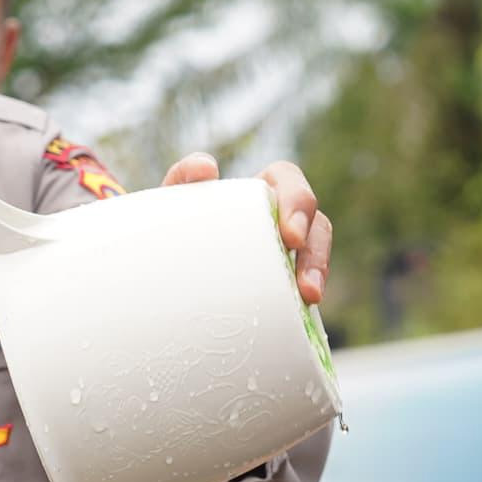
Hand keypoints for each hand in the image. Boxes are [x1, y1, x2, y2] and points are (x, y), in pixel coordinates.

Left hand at [159, 153, 335, 311]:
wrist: (163, 273)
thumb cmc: (171, 228)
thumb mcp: (173, 200)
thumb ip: (183, 177)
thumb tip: (207, 168)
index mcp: (259, 192)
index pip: (288, 181)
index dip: (298, 202)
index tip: (289, 235)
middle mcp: (279, 220)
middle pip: (315, 223)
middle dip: (315, 246)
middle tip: (303, 273)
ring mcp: (286, 254)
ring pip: (317, 255)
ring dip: (318, 272)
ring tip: (310, 295)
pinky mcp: (284, 285)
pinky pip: (306, 287)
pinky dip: (307, 299)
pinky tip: (302, 313)